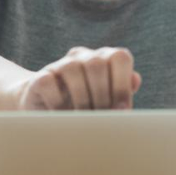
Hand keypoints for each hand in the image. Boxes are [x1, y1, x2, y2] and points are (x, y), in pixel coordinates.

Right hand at [17, 46, 140, 109]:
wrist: (48, 110)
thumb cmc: (86, 107)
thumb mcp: (108, 101)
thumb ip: (123, 92)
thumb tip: (135, 81)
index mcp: (104, 59)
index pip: (119, 57)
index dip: (123, 84)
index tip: (121, 110)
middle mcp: (82, 56)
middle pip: (97, 63)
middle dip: (102, 95)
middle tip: (101, 117)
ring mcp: (60, 64)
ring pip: (73, 69)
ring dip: (81, 99)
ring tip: (83, 118)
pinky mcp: (40, 77)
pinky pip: (49, 82)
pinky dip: (58, 103)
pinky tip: (62, 116)